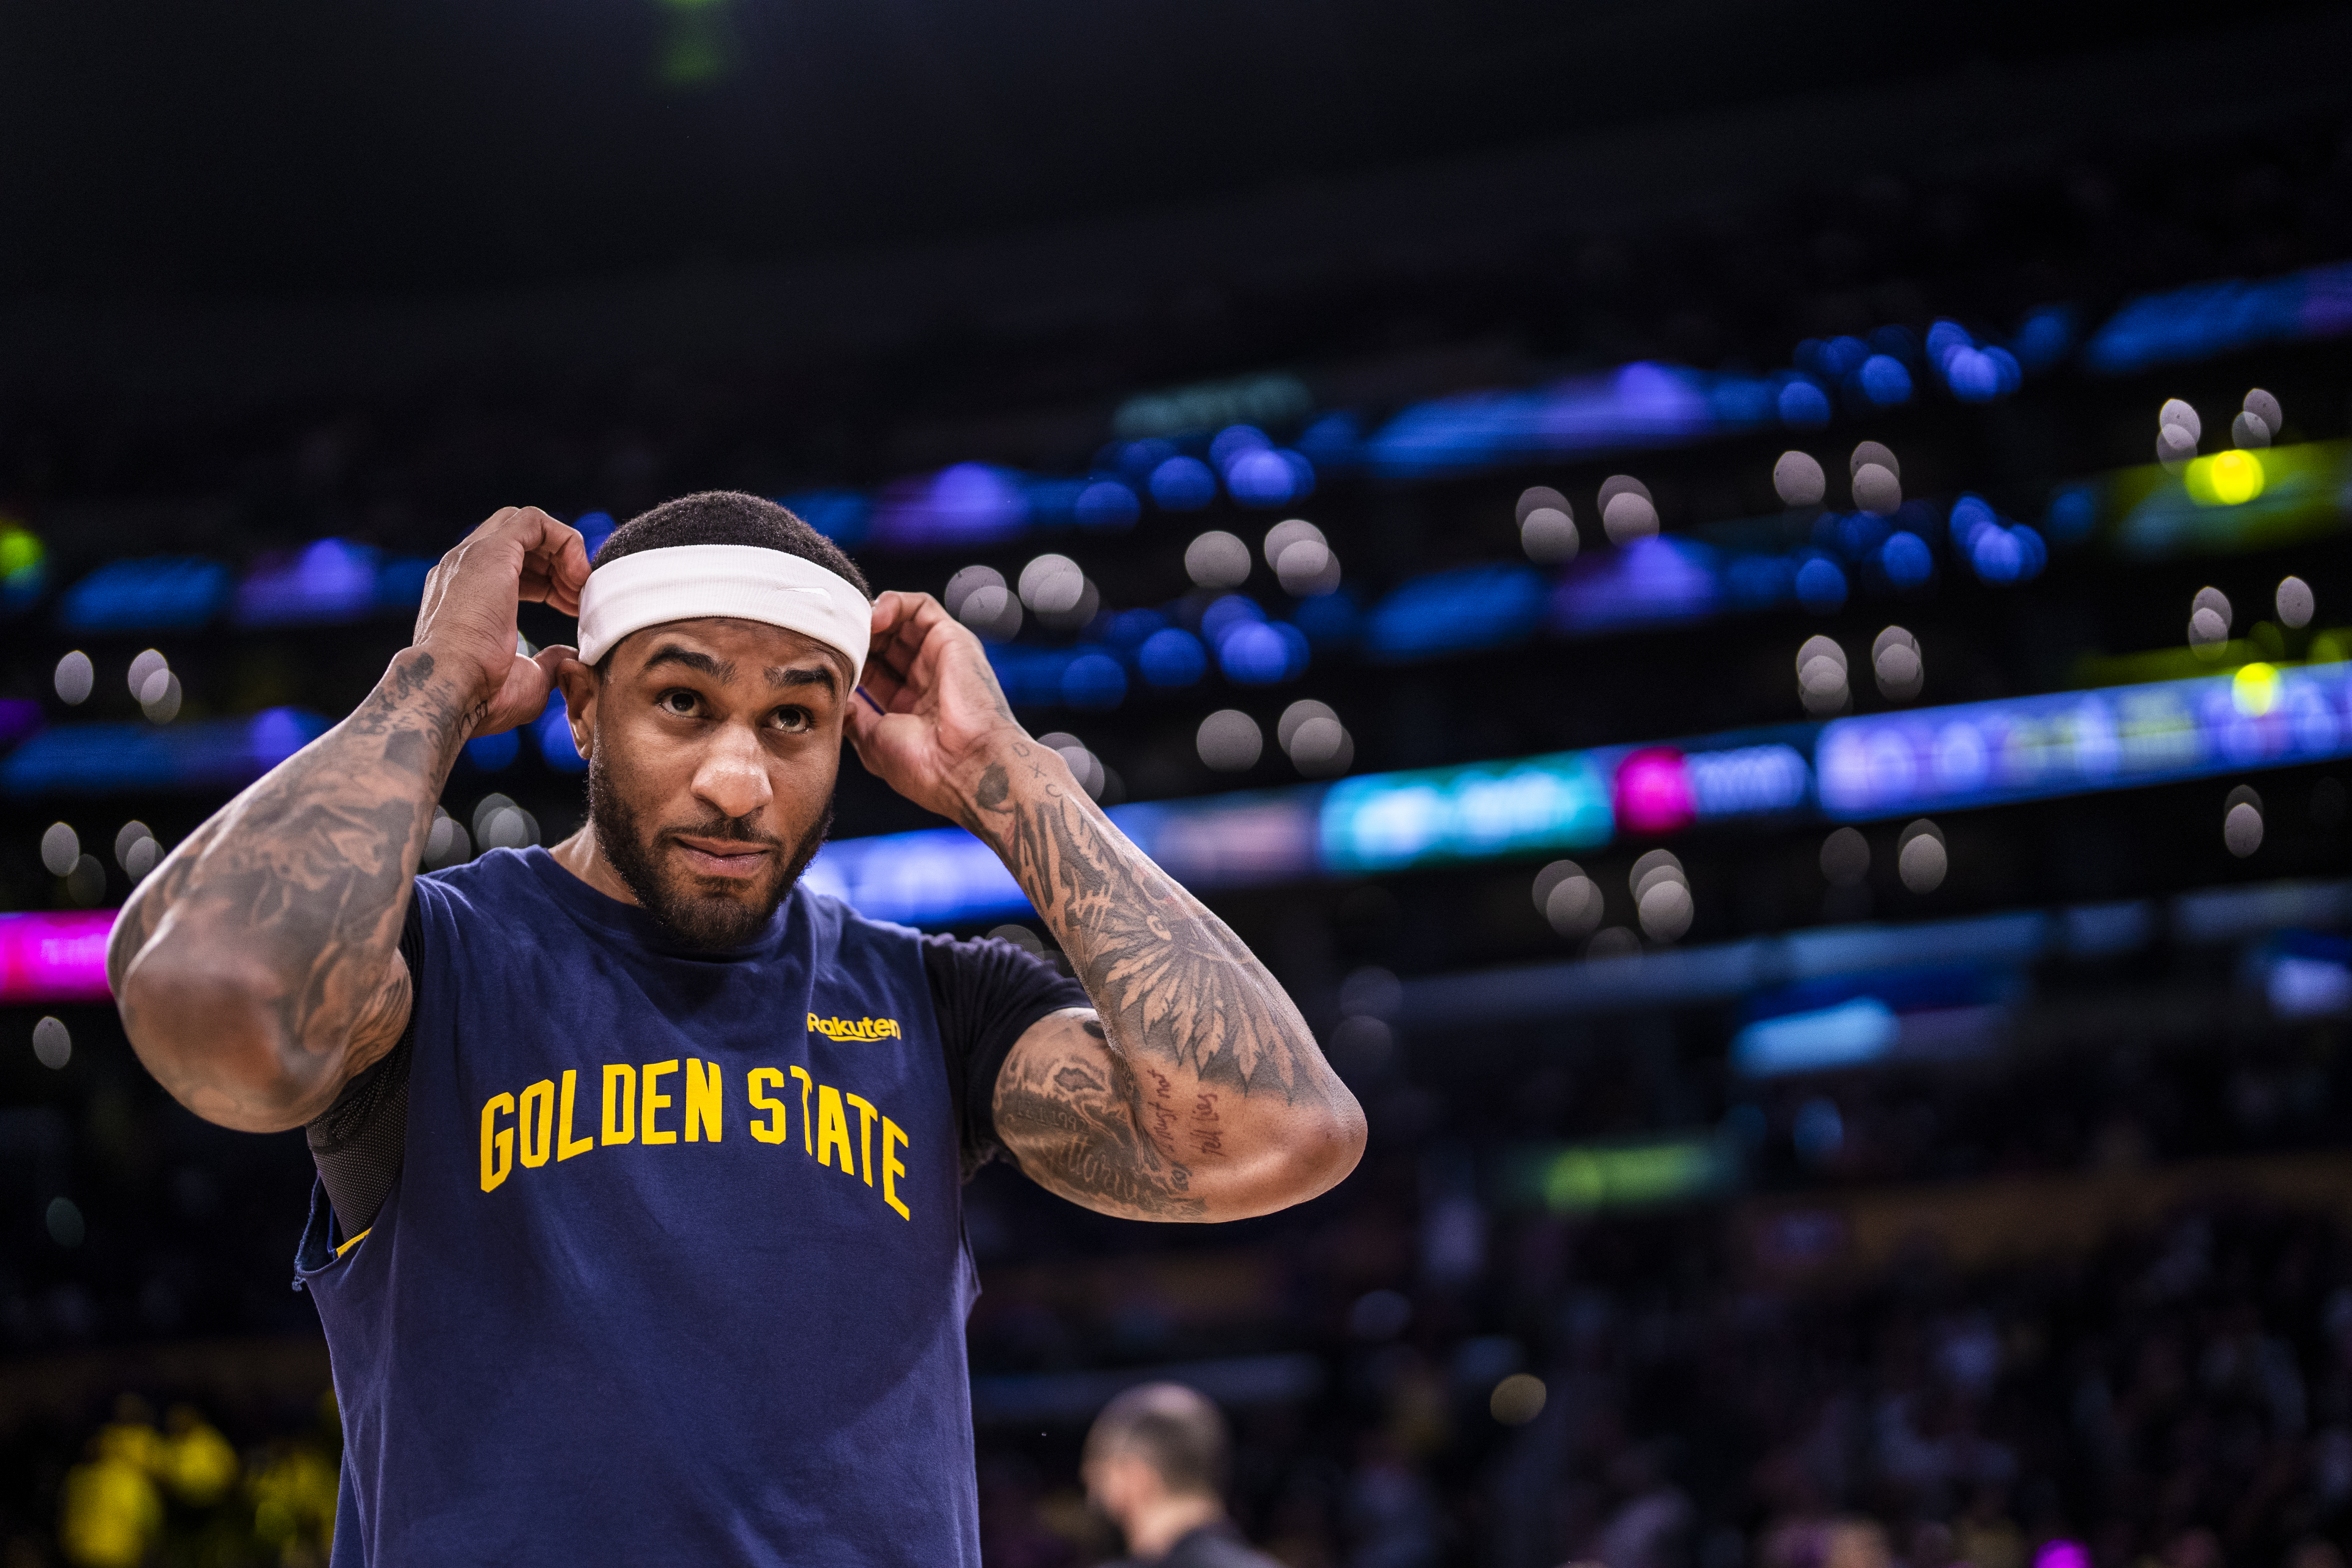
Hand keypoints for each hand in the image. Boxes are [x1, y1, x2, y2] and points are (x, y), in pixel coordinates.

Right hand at [412, 506, 590, 736]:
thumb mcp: (525, 678)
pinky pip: (534, 521)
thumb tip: (566, 657)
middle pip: (518, 540)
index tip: (572, 607)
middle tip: (578, 598)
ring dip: (563, 553)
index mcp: (462, 594)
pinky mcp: (491, 552)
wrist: (450, 690)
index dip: (548, 581)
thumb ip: (546, 661)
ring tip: (582, 588)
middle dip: (556, 563)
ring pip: (525, 525)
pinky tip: (578, 575)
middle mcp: (461, 568)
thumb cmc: (482, 695)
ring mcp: (471, 556)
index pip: (509, 567)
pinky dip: (565, 540)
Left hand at [846, 592, 1030, 822]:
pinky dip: (893, 603)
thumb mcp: (872, 743)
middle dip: (856, 639)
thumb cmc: (924, 766)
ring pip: (899, 621)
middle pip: (883, 643)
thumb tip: (837, 695)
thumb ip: (853, 715)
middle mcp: (924, 679)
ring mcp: (939, 658)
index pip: (871, 669)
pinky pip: (921, 606)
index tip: (827, 663)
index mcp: (906, 706)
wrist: (964, 767)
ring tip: (853, 630)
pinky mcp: (953, 638)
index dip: (848, 662)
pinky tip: (874, 619)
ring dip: (870, 619)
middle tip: (835, 642)